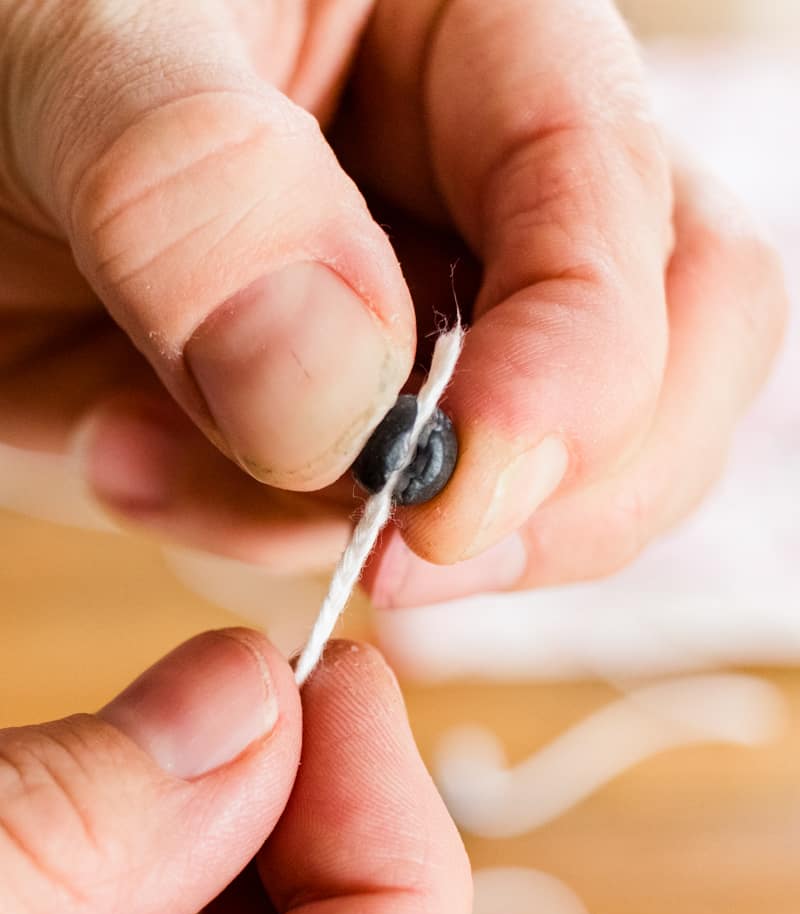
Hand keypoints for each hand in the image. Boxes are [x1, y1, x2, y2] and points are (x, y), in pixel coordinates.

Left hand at [0, 1, 786, 603]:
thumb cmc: (2, 33)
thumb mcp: (69, 46)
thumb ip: (198, 187)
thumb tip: (339, 400)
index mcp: (476, 34)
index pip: (623, 204)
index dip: (582, 369)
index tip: (459, 497)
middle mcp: (484, 188)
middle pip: (667, 358)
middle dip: (562, 489)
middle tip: (413, 549)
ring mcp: (427, 319)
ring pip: (546, 477)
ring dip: (380, 532)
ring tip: (158, 464)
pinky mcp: (345, 425)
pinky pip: (379, 529)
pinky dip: (270, 540)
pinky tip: (133, 464)